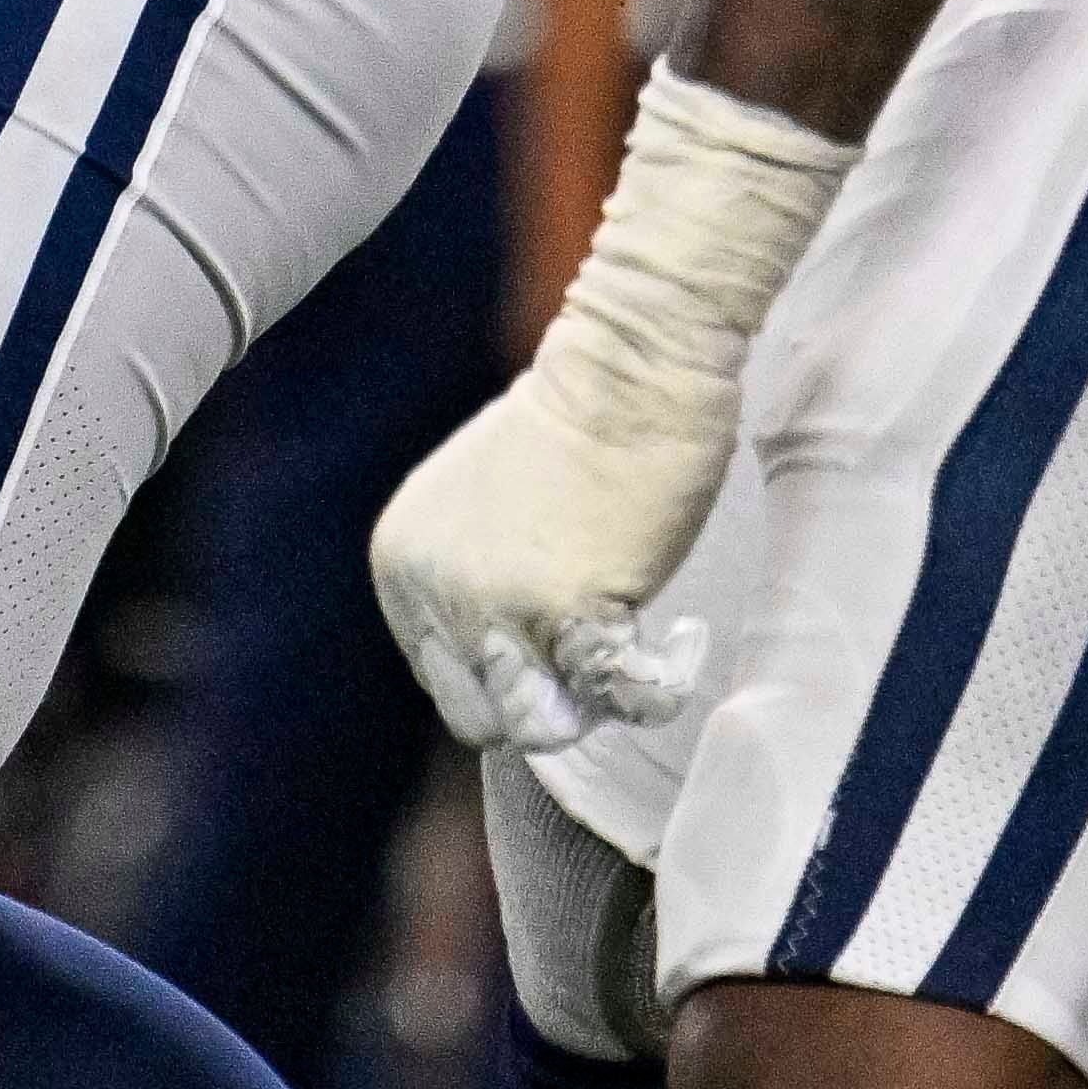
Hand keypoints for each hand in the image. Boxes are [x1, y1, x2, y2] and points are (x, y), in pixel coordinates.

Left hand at [364, 73, 847, 749]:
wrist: (630, 359)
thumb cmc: (576, 422)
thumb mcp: (479, 509)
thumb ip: (470, 586)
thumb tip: (508, 674)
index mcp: (401, 566)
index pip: (444, 679)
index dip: (511, 672)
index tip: (563, 627)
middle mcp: (434, 593)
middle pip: (484, 717)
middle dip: (548, 697)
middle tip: (600, 647)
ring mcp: (498, 607)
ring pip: (541, 729)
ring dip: (597, 702)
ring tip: (637, 646)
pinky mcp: (574, 611)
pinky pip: (623, 700)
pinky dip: (664, 685)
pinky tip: (686, 641)